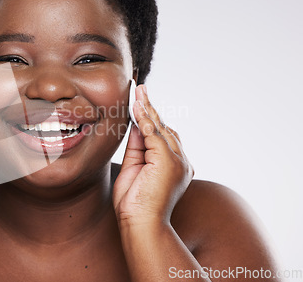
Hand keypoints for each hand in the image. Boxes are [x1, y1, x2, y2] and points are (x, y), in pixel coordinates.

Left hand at [113, 85, 193, 226]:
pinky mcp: (169, 161)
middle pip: (164, 128)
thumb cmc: (134, 204)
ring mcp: (178, 160)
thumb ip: (136, 146)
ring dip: (147, 109)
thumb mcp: (134, 168)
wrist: (139, 224)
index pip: (163, 136)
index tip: (139, 103)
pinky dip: (146, 119)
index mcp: (175, 165)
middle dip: (150, 108)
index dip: (151, 119)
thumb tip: (135, 124)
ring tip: (137, 91)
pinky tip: (137, 107)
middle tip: (139, 89)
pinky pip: (155, 134)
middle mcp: (181, 161)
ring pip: (160, 128)